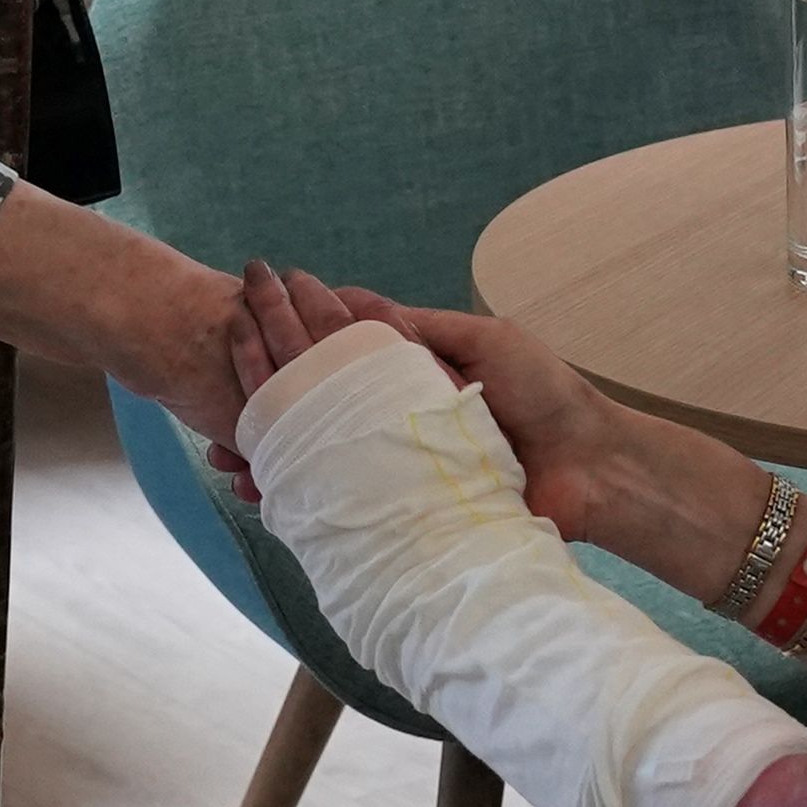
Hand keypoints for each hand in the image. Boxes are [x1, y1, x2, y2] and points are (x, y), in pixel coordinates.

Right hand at [222, 269, 742, 575]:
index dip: (291, 342)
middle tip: (214, 403)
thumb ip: (420, 329)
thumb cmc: (548, 395)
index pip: (337, 353)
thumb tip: (352, 303)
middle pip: (315, 410)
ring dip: (272, 458)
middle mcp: (398, 418)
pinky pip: (349, 500)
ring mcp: (401, 463)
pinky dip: (306, 500)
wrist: (592, 465)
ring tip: (226, 461)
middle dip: (263, 405)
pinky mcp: (413, 503)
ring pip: (321, 458)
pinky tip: (267, 500)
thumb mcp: (486, 342)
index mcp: (413, 373)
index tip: (245, 323)